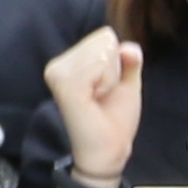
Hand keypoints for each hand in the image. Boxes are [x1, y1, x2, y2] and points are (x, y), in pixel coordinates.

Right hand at [43, 23, 144, 183]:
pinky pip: (99, 65)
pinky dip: (107, 83)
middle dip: (114, 69)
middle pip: (104, 41)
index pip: (104, 36)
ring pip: (103, 53)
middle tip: (103, 95)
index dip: (116, 62)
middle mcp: (57, 65)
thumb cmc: (114, 120)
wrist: (109, 151)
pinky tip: (95, 100)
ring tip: (98, 99)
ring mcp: (58, 74)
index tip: (106, 88)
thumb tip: (129, 46)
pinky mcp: (65, 85)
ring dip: (110, 78)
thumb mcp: (127, 82)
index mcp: (68, 62)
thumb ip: (130, 60)